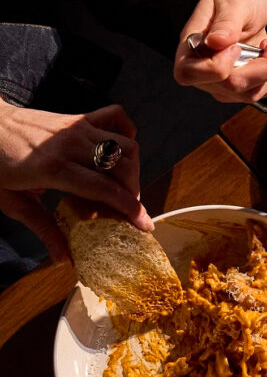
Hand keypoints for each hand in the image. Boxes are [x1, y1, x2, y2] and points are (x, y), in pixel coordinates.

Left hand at [0, 101, 151, 261]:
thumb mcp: (12, 202)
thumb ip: (43, 228)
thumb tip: (64, 259)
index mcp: (53, 169)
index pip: (105, 189)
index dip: (130, 208)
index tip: (144, 225)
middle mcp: (71, 145)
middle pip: (123, 168)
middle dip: (134, 193)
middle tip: (129, 211)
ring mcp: (78, 128)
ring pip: (127, 145)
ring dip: (133, 168)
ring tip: (125, 187)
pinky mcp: (80, 118)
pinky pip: (117, 117)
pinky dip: (127, 131)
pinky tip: (121, 150)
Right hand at [174, 0, 266, 102]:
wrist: (249, 9)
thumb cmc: (236, 1)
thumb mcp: (234, 1)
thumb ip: (226, 21)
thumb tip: (216, 42)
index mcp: (190, 48)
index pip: (189, 73)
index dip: (218, 66)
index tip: (237, 46)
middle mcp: (203, 72)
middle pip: (230, 85)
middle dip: (261, 66)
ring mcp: (222, 84)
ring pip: (249, 94)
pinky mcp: (242, 89)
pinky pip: (263, 93)